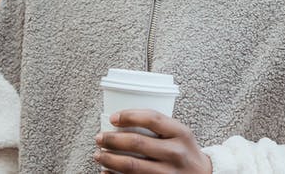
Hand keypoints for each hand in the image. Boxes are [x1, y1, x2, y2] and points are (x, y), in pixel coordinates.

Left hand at [94, 109, 211, 173]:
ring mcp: (169, 173)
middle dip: (112, 140)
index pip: (152, 118)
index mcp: (181, 133)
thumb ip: (159, 126)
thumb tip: (121, 121)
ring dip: (109, 160)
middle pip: (137, 143)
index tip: (113, 118)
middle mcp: (176, 153)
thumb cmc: (185, 152)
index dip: (129, 116)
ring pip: (132, 165)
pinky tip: (106, 172)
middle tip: (99, 138)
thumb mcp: (180, 134)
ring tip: (99, 155)